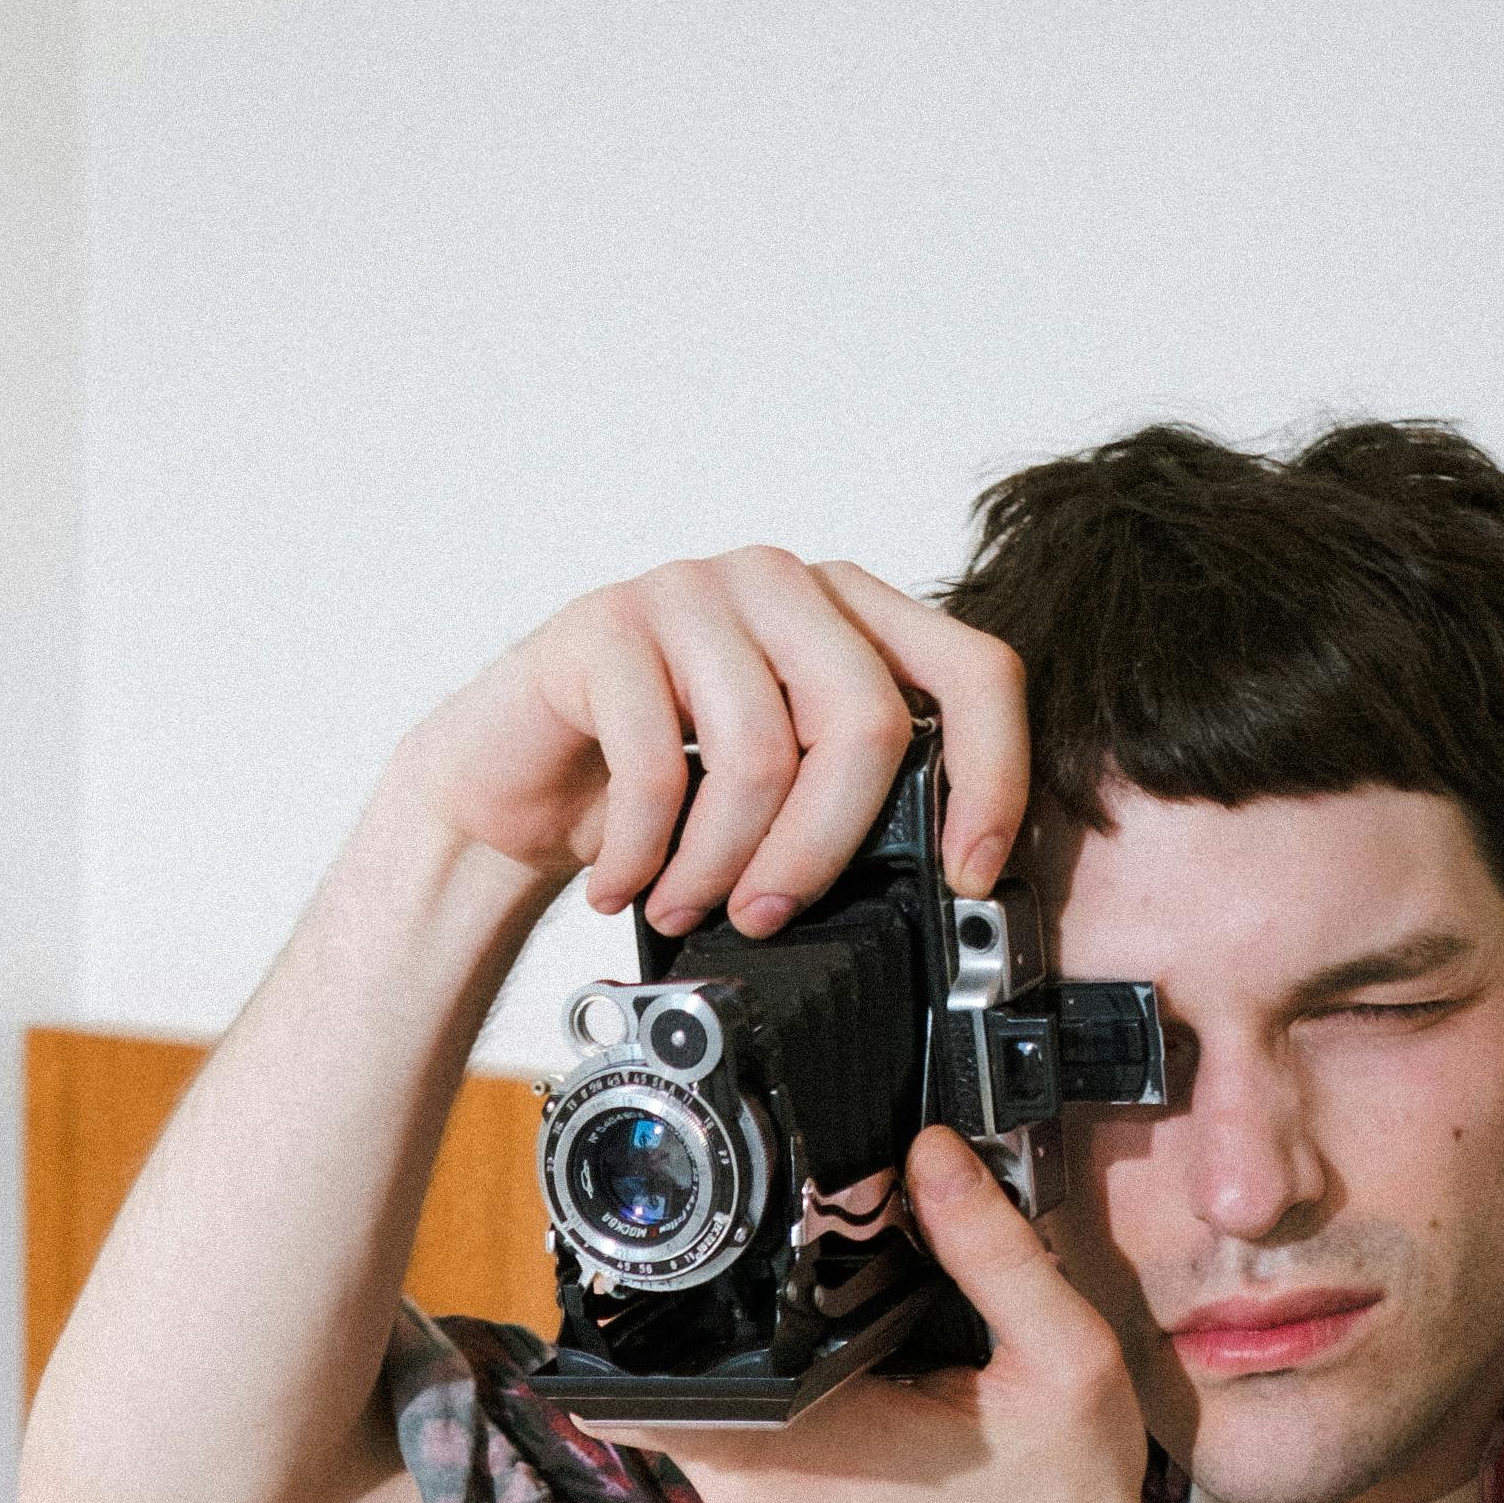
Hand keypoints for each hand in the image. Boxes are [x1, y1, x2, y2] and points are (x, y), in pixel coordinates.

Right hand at [381, 547, 1027, 940]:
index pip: (976, 672)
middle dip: (822, 852)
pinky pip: (655, 766)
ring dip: (720, 867)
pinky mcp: (609, 626)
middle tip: (771, 918)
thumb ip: (855, 797)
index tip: (968, 876)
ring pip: (761, 752)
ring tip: (685, 907)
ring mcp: (696, 591)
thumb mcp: (776, 788)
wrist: (509, 771)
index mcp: (853, 613)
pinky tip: (621, 885)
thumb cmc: (651, 780)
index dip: (994, 780)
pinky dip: (643, 856)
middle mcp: (785, 585)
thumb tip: (949, 885)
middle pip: (866, 723)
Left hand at [612, 1126, 1168, 1502]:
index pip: (659, 1353)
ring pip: (700, 1387)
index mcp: (799, 1444)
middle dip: (712, 1287)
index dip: (669, 1277)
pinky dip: (767, 1377)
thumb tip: (928, 1152)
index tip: (708, 1217)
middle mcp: (749, 1486)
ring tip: (814, 1275)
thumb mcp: (1060, 1359)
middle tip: (780, 1225)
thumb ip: (992, 1249)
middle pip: (673, 1355)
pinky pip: (735, 1423)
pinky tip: (832, 1344)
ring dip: (740, 1333)